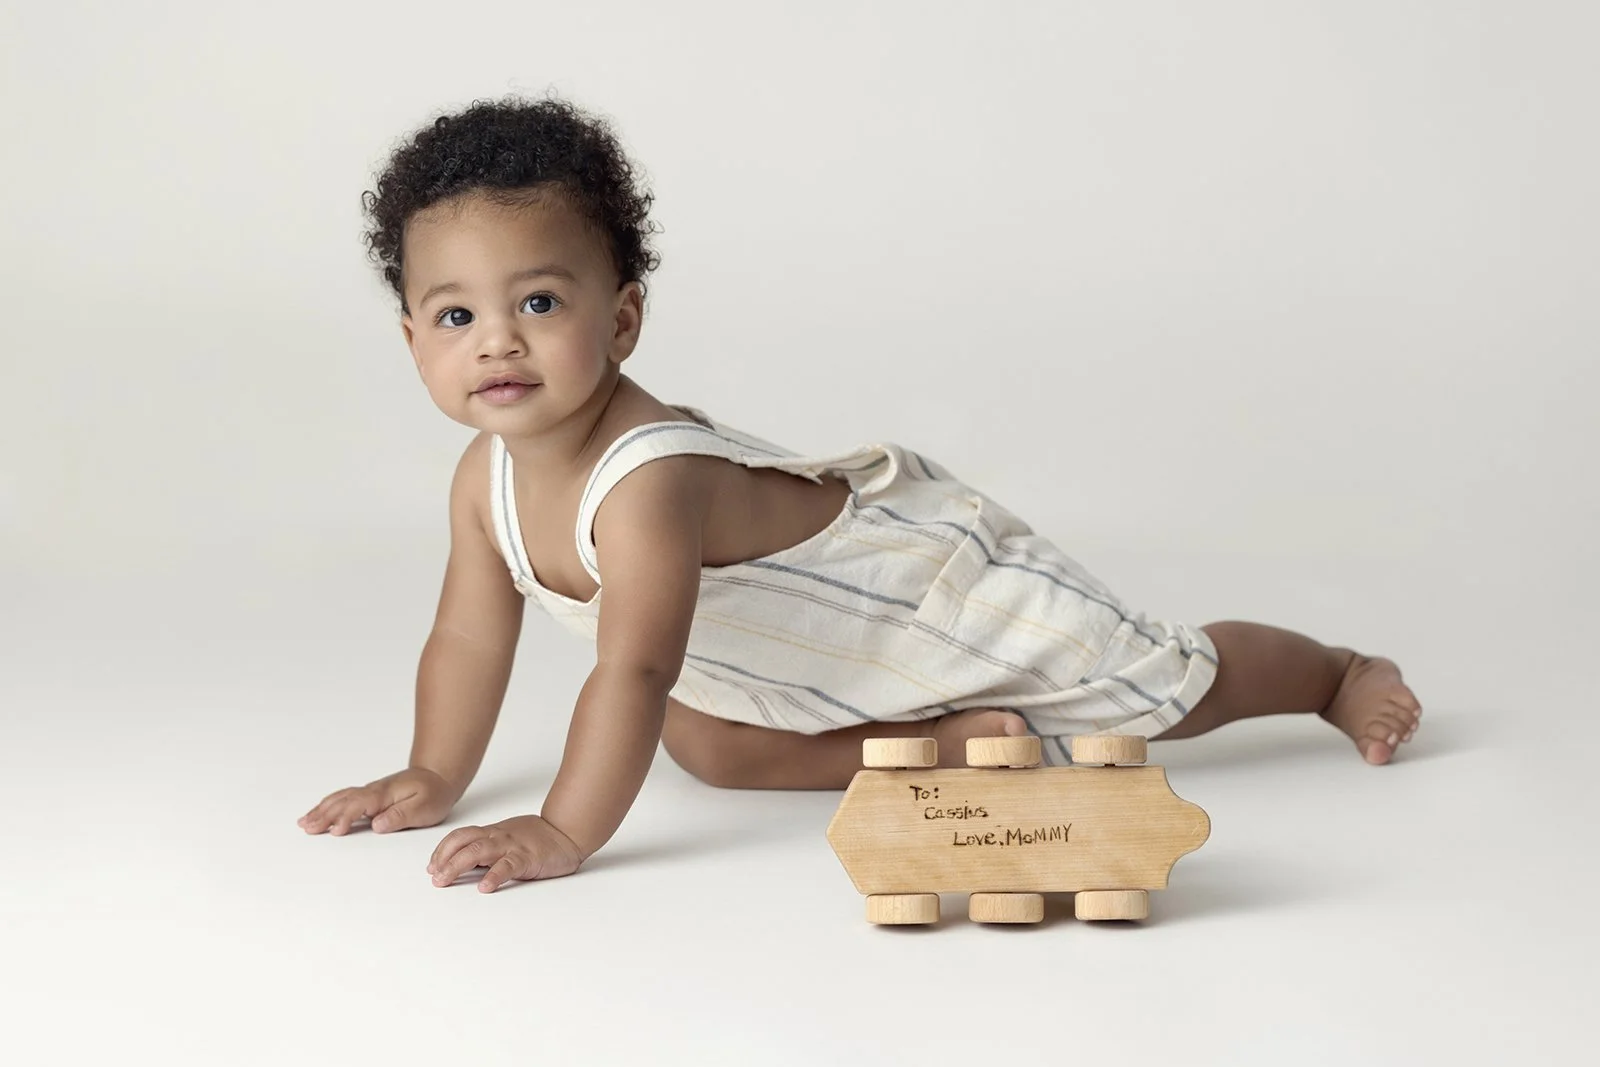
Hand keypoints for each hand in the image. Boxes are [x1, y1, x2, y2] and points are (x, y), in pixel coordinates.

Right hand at [299, 767, 460, 835]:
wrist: (438, 776)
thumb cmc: (433, 793)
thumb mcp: (424, 806)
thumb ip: (401, 815)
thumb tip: (378, 824)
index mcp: (384, 794)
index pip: (359, 805)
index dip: (346, 818)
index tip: (336, 831)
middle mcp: (373, 791)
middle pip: (343, 802)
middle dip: (324, 815)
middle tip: (307, 828)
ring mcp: (369, 792)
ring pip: (340, 799)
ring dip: (322, 810)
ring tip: (304, 823)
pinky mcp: (369, 796)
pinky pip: (343, 799)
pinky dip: (328, 805)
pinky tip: (317, 813)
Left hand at [426, 814, 584, 892]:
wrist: (567, 831)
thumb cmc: (537, 838)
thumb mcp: (507, 839)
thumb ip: (487, 848)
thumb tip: (463, 863)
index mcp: (492, 833)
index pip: (459, 837)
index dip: (442, 850)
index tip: (431, 866)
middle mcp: (497, 837)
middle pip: (463, 843)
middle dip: (443, 860)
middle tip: (434, 878)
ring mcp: (511, 846)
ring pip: (477, 851)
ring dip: (457, 866)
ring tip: (444, 880)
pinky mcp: (527, 858)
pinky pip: (507, 866)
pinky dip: (494, 876)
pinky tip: (484, 887)